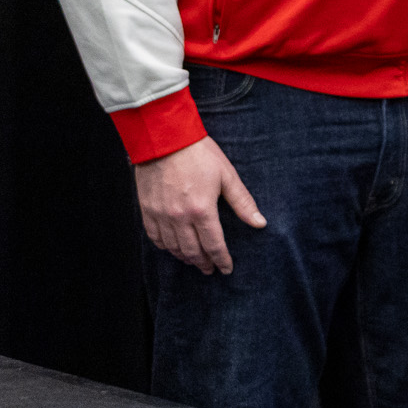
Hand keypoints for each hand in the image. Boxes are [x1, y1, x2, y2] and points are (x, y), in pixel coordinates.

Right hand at [135, 137, 265, 273]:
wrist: (164, 138)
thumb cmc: (199, 154)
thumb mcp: (227, 175)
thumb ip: (242, 202)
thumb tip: (260, 223)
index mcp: (202, 210)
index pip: (214, 245)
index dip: (221, 260)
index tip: (226, 269)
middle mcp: (179, 218)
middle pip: (192, 251)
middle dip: (204, 262)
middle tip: (211, 269)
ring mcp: (160, 215)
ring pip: (173, 247)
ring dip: (185, 257)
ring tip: (195, 261)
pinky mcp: (147, 210)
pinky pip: (155, 237)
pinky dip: (165, 247)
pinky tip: (173, 248)